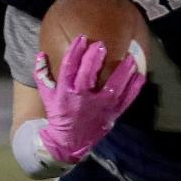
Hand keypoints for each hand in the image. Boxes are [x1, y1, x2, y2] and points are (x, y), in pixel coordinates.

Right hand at [33, 35, 145, 163]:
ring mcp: (100, 107)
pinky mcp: (113, 113)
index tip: (82, 38)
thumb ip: (42, 75)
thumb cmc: (59, 115)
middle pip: (88, 75)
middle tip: (101, 44)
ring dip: (123, 71)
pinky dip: (135, 87)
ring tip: (130, 57)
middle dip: (94, 58)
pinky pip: (127, 99)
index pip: (69, 67)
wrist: (70, 142)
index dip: (75, 51)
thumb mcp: (47, 97)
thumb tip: (40, 54)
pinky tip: (140, 75)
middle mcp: (83, 99)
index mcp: (66, 92)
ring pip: (113, 86)